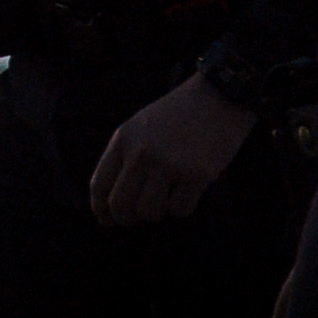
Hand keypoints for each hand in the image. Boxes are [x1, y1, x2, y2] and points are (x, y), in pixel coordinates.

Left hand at [88, 73, 255, 231]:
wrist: (218, 96)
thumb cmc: (179, 114)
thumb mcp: (140, 125)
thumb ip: (126, 155)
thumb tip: (115, 197)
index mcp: (123, 140)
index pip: (99, 185)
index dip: (100, 209)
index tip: (106, 220)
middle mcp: (141, 154)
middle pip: (120, 205)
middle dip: (126, 219)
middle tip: (137, 219)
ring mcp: (168, 165)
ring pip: (149, 212)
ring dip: (157, 213)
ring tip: (166, 198)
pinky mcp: (195, 175)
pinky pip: (179, 210)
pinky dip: (182, 208)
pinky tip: (188, 192)